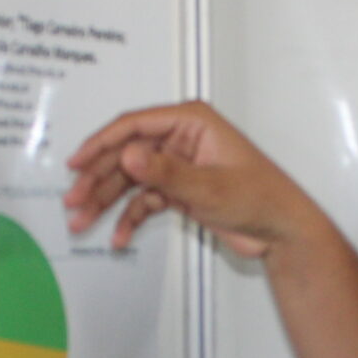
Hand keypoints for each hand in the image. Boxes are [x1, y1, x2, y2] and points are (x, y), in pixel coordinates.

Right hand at [63, 100, 314, 257]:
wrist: (282, 230)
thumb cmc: (261, 197)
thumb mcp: (209, 186)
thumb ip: (165, 172)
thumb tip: (129, 156)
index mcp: (191, 122)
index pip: (134, 126)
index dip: (101, 144)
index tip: (78, 163)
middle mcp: (181, 139)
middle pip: (126, 154)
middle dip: (97, 178)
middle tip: (74, 200)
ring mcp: (179, 165)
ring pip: (130, 179)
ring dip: (106, 201)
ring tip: (83, 221)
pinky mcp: (180, 188)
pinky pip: (144, 200)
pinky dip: (130, 217)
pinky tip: (120, 236)